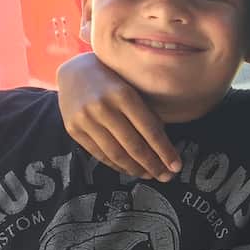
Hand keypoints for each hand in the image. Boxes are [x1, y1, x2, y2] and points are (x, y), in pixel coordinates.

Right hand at [57, 53, 180, 179]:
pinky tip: (130, 169)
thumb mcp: (133, 89)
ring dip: (136, 169)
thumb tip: (165, 149)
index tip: (176, 166)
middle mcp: (103, 107)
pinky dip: (117, 165)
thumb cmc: (114, 81)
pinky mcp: (73, 129)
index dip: (165, 151)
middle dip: (153, 165)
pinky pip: (99, 154)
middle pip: (134, 146)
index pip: (150, 130)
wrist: (75, 72)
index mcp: (123, 94)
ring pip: (116, 154)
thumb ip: (148, 114)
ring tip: (150, 174)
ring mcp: (85, 119)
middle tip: (166, 177)